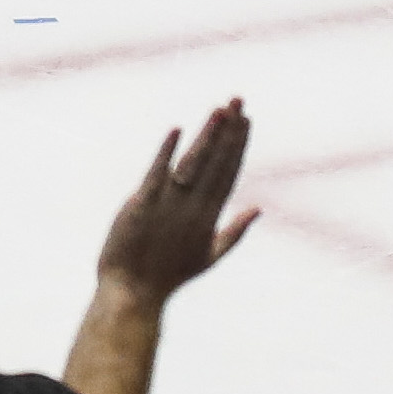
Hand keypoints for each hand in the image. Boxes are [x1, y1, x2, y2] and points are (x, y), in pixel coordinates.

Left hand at [96, 103, 256, 305]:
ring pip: (193, 163)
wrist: (134, 292)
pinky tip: (176, 130)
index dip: (238, 144)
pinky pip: (157, 174)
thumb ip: (235, 231)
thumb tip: (258, 208)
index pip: (229, 171)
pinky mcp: (143, 206)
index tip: (247, 119)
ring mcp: (169, 205)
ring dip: (207, 135)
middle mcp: (194, 207)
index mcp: (210, 216)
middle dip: (228, 130)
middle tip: (238, 100)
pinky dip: (166, 152)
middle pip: (215, 161)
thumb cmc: (169, 276)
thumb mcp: (210, 256)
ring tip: (219, 109)